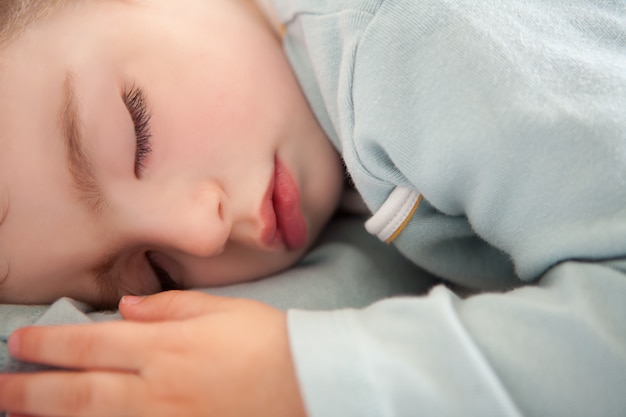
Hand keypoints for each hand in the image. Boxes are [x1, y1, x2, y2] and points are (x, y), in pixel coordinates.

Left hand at [0, 291, 306, 416]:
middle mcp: (159, 385)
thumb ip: (169, 306)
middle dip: (31, 389)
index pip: (94, 343)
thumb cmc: (267, 339)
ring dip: (52, 416)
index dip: (51, 344)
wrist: (308, 380)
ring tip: (17, 411)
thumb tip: (125, 308)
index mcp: (168, 344)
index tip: (20, 342)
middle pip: (82, 389)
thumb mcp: (221, 308)